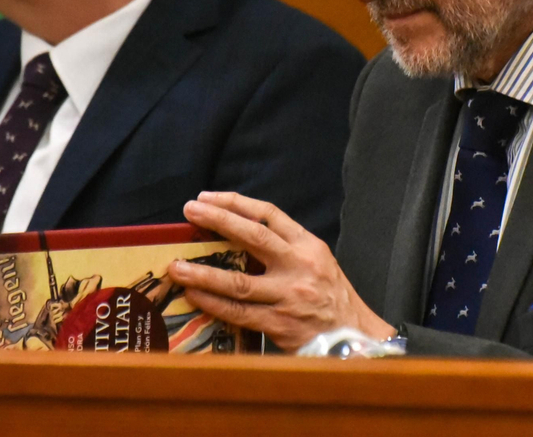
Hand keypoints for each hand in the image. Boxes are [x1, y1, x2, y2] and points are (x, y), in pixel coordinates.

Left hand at [167, 191, 394, 352]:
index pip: (268, 214)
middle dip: (218, 221)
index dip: (235, 203)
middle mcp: (299, 266)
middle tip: (190, 211)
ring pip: (239, 282)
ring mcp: (288, 297)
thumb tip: (234, 236)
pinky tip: (194, 295)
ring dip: (204, 273)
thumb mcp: (316, 260)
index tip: (208, 199)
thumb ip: (283, 247)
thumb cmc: (330, 296)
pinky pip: (239, 313)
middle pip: (253, 237)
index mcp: (307, 245)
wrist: (355, 335)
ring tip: (177, 266)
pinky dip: (214, 303)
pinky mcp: (279, 324)